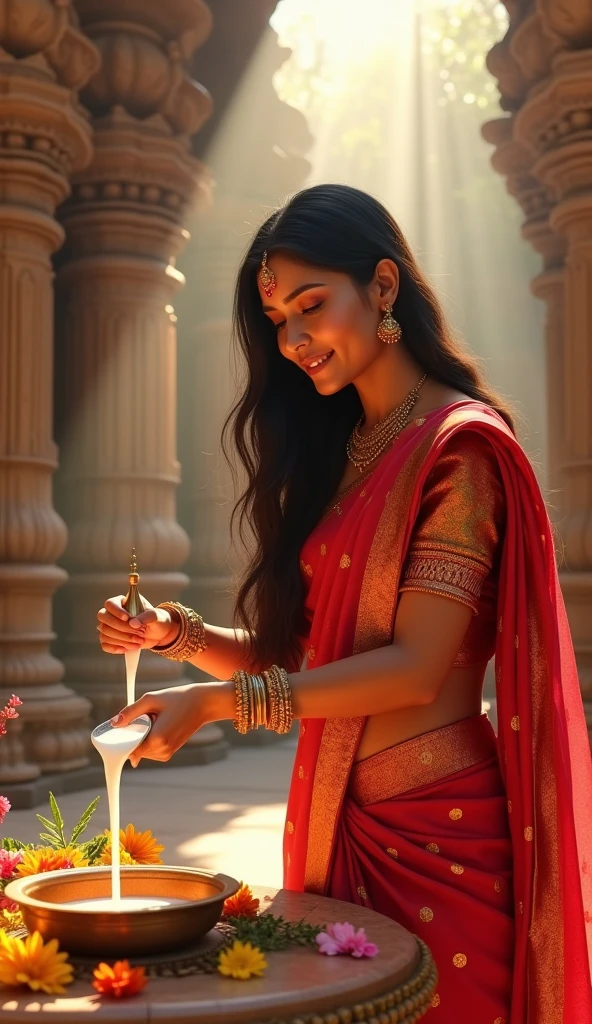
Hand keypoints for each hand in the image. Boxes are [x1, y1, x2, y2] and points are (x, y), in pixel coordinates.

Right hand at [97, 595, 179, 654]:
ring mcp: (110, 627)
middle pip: (103, 617)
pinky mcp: (111, 639)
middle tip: (138, 632)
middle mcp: (113, 614)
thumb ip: (146, 616)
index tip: (127, 618)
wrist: (158, 633)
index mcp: (122, 602)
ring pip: (104, 632)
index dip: (116, 611)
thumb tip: (133, 623)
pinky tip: (127, 649)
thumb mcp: (155, 616)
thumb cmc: (156, 620)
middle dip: (120, 627)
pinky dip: (115, 648)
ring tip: (139, 641)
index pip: (110, 604)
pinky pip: (105, 644)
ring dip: (122, 639)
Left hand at [110, 682, 233, 766]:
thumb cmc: (178, 698)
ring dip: (142, 736)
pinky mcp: (170, 752)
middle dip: (134, 734)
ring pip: (142, 750)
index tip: (121, 728)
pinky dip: (149, 738)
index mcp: (156, 739)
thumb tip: (114, 723)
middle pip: (134, 748)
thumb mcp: (152, 699)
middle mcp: (162, 750)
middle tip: (147, 716)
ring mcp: (167, 753)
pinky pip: (150, 749)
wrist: (203, 703)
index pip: (129, 749)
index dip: (122, 739)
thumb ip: (130, 712)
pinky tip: (160, 724)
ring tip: (157, 719)